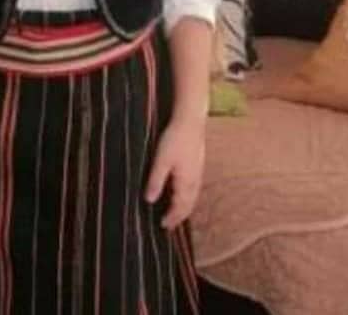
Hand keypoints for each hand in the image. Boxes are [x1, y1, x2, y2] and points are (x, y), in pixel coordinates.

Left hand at [144, 116, 205, 230]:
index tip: (163, 226)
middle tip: (169, 224)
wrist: (191, 120)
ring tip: (176, 212)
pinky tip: (182, 192)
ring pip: (193, 197)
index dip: (172, 218)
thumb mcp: (161, 160)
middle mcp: (194, 181)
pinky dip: (188, 196)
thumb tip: (149, 200)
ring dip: (184, 207)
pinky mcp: (197, 164)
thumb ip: (155, 181)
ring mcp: (198, 172)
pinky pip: (194, 188)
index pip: (180, 207)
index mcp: (186, 183)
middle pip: (189, 205)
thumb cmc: (175, 139)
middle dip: (179, 216)